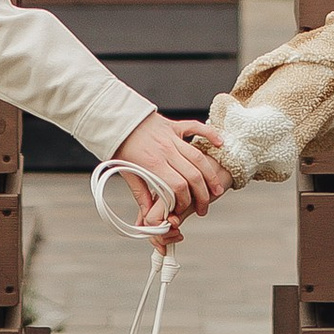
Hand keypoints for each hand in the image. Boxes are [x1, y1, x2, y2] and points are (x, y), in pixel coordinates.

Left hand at [115, 111, 233, 250]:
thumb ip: (141, 193)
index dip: (184, 201)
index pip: (177, 186)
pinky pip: (196, 128)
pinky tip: (220, 144)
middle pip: (193, 174)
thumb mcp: (126, 173)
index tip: (183, 210)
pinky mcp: (174, 125)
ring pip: (198, 156)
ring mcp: (171, 136)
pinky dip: (210, 134)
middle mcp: (165, 149)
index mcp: (152, 163)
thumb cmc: (119, 146)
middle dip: (202, 195)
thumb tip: (148, 215)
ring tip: (216, 190)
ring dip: (210, 174)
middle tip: (204, 208)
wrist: (114, 118)